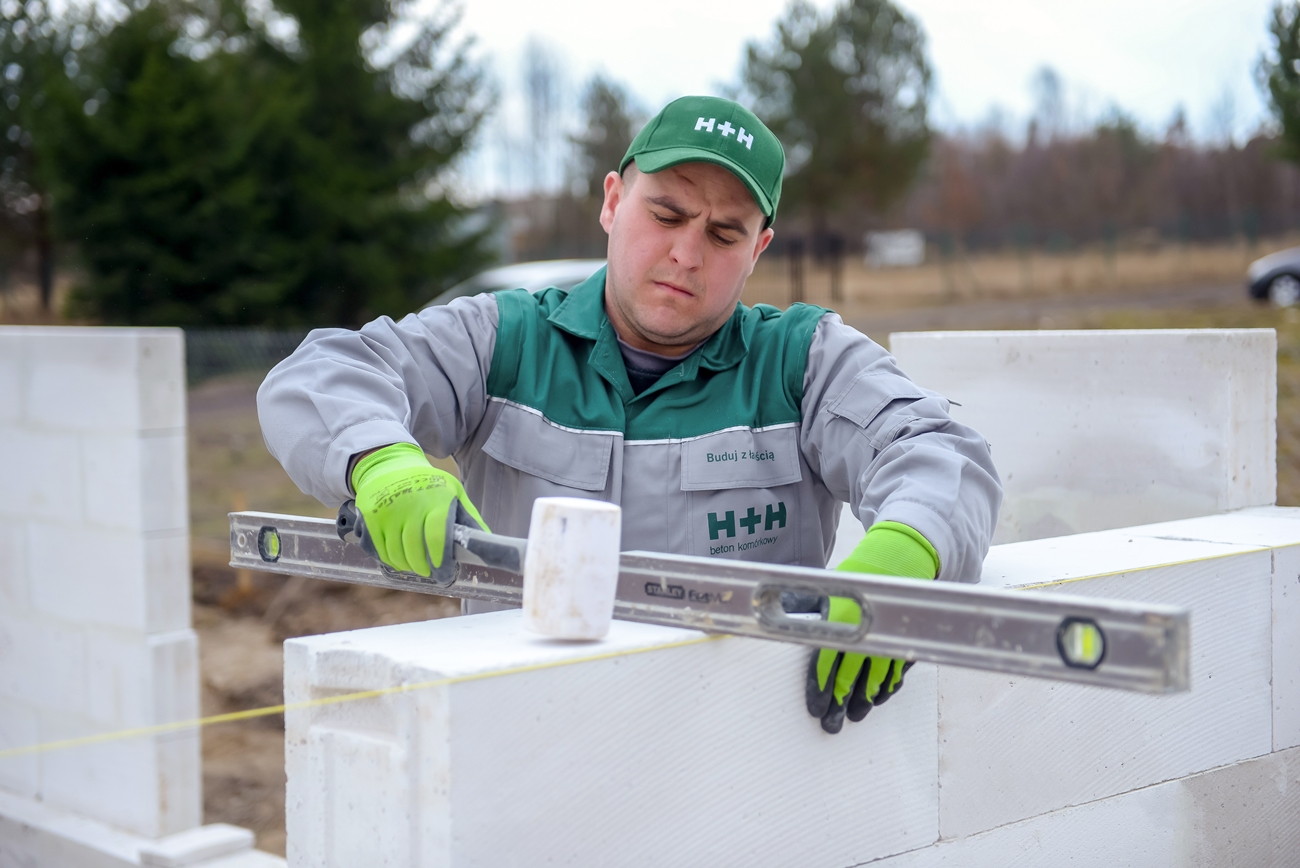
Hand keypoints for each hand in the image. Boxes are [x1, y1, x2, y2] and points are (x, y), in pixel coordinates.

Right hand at [351, 442, 487, 576]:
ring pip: (396, 554)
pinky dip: (390, 560)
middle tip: (430, 571)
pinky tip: (399, 558)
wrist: (389, 465)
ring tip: (415, 565)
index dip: (440, 558)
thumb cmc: (427, 482)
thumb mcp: (453, 491)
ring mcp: (387, 513)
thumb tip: (486, 541)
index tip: (443, 571)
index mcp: (435, 500)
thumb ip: (469, 517)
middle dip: (424, 567)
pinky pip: (380, 551)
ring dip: (407, 566)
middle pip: (415, 550)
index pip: (437, 535)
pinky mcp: (371, 519)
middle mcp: (410, 506)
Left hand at [806, 521, 937, 733]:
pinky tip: (878, 698)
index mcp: (841, 620)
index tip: (815, 708)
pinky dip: (887, 688)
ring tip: (854, 716)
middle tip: (830, 725)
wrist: (899, 560)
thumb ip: (812, 610)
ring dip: (863, 701)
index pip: (825, 663)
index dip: (819, 688)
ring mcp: (888, 640)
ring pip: (875, 681)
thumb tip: (785, 620)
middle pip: (850, 679)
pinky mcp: (905, 641)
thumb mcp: (830, 587)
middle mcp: (865, 634)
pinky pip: (897, 673)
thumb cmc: (858, 573)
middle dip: (838, 703)